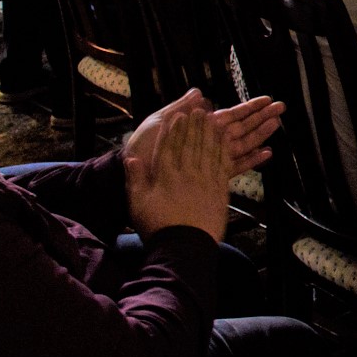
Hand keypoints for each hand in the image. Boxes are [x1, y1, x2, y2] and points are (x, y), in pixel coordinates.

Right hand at [124, 101, 231, 241]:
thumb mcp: (137, 203)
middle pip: (190, 144)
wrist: (185, 247)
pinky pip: (223, 163)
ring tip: (211, 117)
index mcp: (165, 175)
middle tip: (197, 109)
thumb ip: (135, 178)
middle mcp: (186, 173)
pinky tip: (225, 139)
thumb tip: (131, 158)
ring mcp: (205, 180)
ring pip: (208, 150)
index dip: (173, 130)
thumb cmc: (158, 227)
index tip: (177, 116)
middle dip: (194, 125)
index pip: (169, 146)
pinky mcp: (219, 189)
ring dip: (209, 132)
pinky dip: (224, 148)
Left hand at [127, 89, 282, 180]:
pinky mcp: (209, 176)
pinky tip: (266, 154)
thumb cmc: (141, 147)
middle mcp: (206, 142)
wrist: (129, 174)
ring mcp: (209, 159)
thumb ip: (180, 107)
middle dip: (261, 117)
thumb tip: (200, 93)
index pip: (229, 115)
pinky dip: (251, 160)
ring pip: (242, 145)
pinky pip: (234, 166)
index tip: (266, 100)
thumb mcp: (158, 121)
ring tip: (277, 124)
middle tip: (281, 108)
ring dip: (260, 134)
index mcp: (197, 127)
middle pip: (241, 128)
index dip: (248, 107)